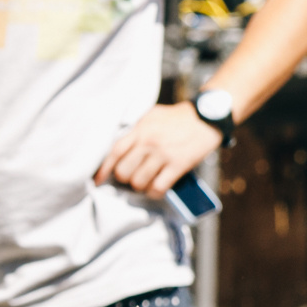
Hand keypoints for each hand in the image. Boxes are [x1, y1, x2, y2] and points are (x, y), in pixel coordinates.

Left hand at [94, 103, 221, 199]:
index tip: (98, 180)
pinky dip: (155, 192)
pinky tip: (158, 187)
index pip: (114, 151)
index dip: (103, 169)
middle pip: (123, 172)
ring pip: (139, 182)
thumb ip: (134, 128)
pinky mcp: (179, 165)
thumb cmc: (177, 117)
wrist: (208, 116)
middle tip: (132, 176)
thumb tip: (114, 145)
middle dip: (125, 178)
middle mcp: (149, 142)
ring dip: (140, 186)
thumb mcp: (152, 115)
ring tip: (146, 181)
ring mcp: (164, 154)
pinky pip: (158, 187)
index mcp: (140, 128)